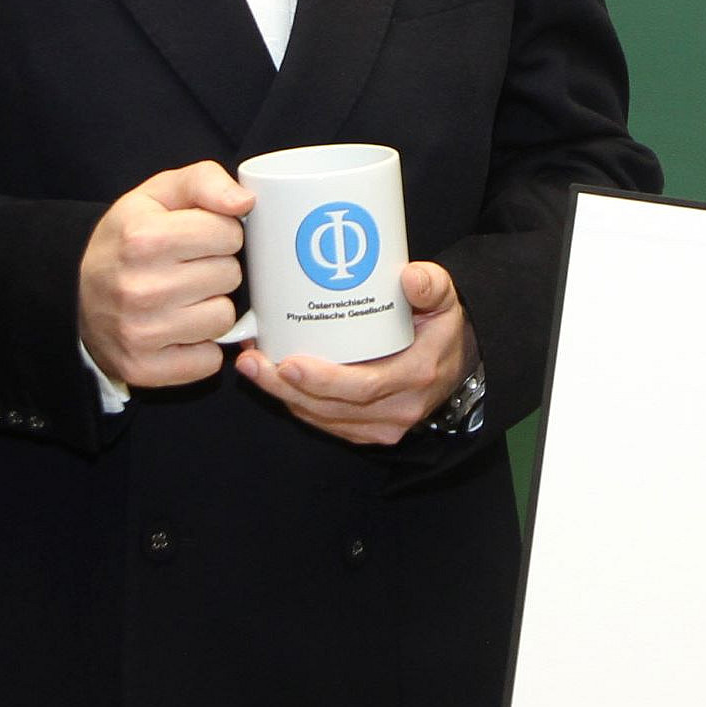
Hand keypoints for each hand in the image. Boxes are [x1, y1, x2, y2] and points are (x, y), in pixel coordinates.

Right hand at [79, 161, 255, 388]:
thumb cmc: (126, 241)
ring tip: (182, 299)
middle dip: (215, 269)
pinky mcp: (144, 368)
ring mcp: (141, 333)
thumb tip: (245, 201)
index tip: (196, 239)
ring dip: (211, 308)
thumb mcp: (155, 195)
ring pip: (224, 319)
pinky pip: (209, 361)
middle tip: (186, 269)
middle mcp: (141, 288)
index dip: (219, 233)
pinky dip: (200, 347)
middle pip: (230, 276)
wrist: (74, 293)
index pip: (229, 233)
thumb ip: (203, 181)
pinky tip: (177, 330)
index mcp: (144, 238)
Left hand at [235, 262, 471, 446]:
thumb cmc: (440, 326)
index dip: (322, 381)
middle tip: (251, 362)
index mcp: (415, 376)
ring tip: (251, 364)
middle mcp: (397, 409)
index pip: (364, 388)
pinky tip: (270, 377)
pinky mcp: (365, 429)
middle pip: (331, 408)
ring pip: (321, 418)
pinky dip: (294, 401)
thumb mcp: (444, 299)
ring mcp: (381, 425)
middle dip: (284, 388)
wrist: (454, 361)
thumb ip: (431, 285)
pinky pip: (323, 421)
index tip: (288, 363)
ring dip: (281, 395)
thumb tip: (411, 276)